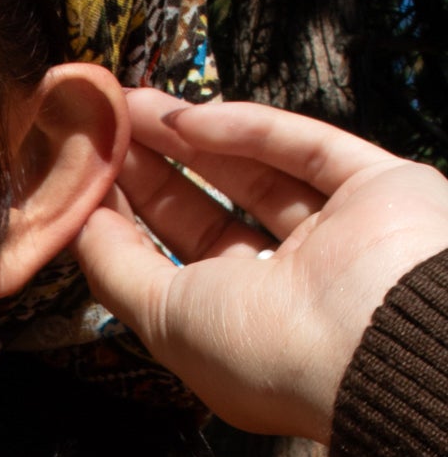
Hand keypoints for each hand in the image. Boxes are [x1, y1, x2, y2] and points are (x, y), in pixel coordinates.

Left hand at [73, 91, 447, 441]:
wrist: (375, 341)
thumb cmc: (262, 349)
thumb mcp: (165, 319)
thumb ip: (117, 268)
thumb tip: (81, 221)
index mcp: (239, 332)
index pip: (174, 268)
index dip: (127, 225)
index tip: (85, 184)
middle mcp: (288, 288)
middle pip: (209, 216)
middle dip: (153, 174)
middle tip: (102, 133)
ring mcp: (336, 235)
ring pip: (254, 174)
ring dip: (190, 139)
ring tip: (128, 106)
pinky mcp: (376, 187)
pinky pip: (306, 148)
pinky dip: (249, 129)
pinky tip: (186, 116)